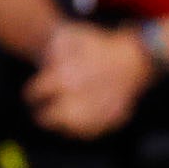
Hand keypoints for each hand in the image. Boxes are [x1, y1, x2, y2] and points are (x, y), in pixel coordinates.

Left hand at [25, 23, 153, 139]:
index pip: (37, 92)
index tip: (32, 96)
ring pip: (70, 129)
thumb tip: (45, 64)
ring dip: (62, 126)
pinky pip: (92, 131)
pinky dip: (83, 130)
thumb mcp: (72, 36)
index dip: (32, 94)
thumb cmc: (100, 45)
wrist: (136, 57)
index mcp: (64, 76)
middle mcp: (79, 97)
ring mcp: (97, 111)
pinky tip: (78, 124)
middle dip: (43, 116)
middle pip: (51, 117)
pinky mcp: (112, 119)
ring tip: (58, 121)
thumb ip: (53, 47)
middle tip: (40, 115)